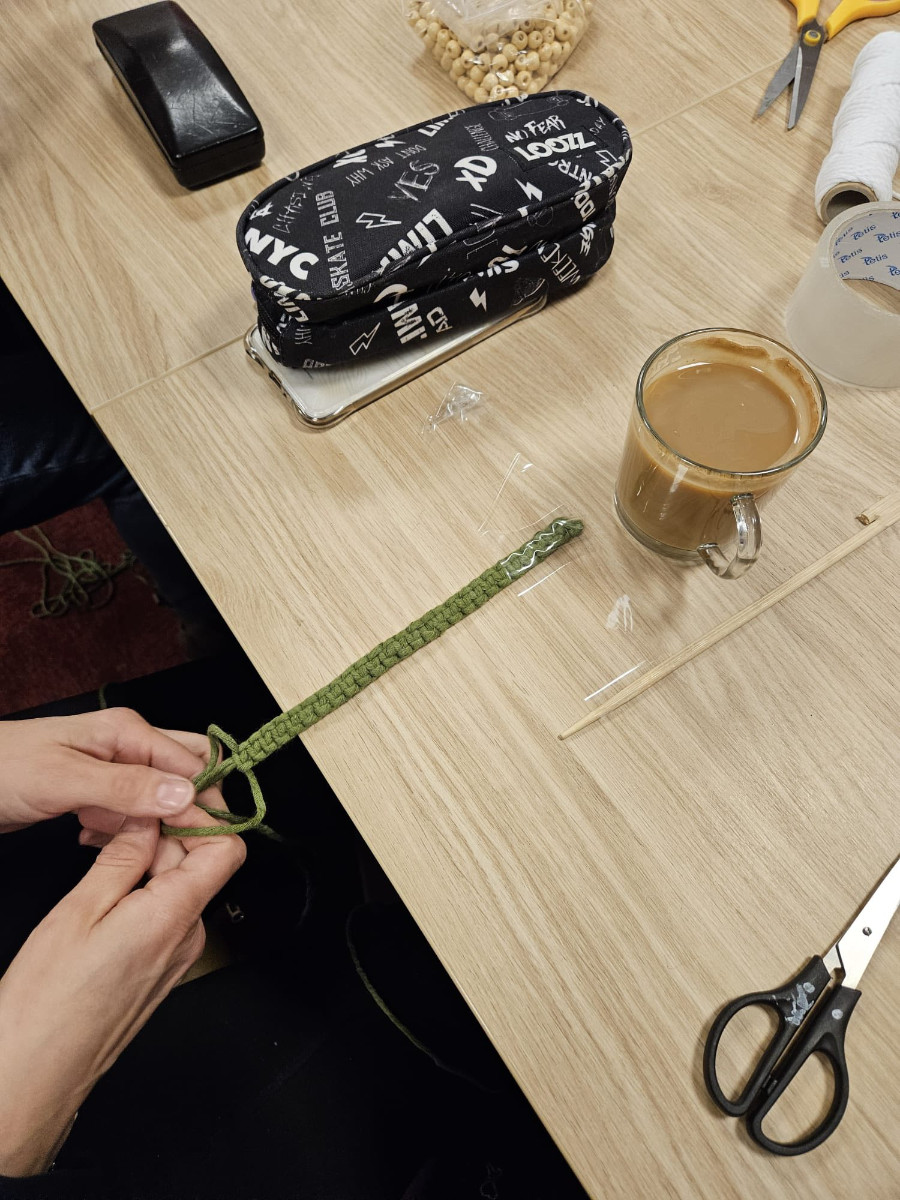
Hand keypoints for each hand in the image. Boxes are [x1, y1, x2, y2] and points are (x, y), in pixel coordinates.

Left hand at [0, 709, 210, 833]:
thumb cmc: (3, 769)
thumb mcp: (65, 779)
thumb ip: (126, 787)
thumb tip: (185, 796)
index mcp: (129, 732)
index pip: (193, 763)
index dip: (202, 801)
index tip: (201, 839)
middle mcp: (128, 746)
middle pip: (185, 773)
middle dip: (187, 811)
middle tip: (175, 845)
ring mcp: (113, 768)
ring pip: (159, 797)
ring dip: (151, 825)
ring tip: (128, 846)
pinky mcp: (97, 790)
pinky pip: (130, 811)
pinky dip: (123, 829)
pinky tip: (96, 840)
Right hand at [0, 801, 244, 1176]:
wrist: (34, 1076)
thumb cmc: (46, 1007)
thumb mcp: (78, 912)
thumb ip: (121, 860)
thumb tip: (148, 819)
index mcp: (173, 916)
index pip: (226, 848)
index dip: (206, 814)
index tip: (174, 794)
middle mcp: (187, 937)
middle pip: (202, 862)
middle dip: (170, 829)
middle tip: (126, 810)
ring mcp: (176, 956)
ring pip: (182, 885)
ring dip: (154, 856)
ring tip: (109, 840)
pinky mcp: (159, 969)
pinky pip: (167, 911)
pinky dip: (146, 886)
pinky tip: (111, 877)